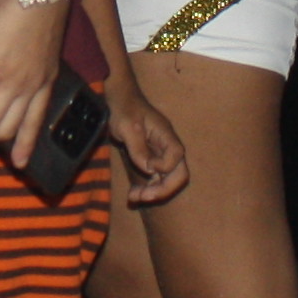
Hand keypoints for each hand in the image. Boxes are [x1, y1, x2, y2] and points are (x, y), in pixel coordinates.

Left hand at [107, 77, 187, 206]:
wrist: (119, 99)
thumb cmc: (125, 108)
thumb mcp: (128, 126)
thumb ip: (138, 148)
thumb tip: (149, 169)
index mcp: (166, 135)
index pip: (177, 157)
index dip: (164, 166)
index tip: (145, 165)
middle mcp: (167, 146)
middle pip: (178, 173)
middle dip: (163, 189)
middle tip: (143, 196)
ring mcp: (160, 153)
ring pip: (167, 179)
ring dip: (154, 192)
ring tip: (134, 198)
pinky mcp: (151, 158)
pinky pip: (155, 178)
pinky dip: (146, 187)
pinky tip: (133, 194)